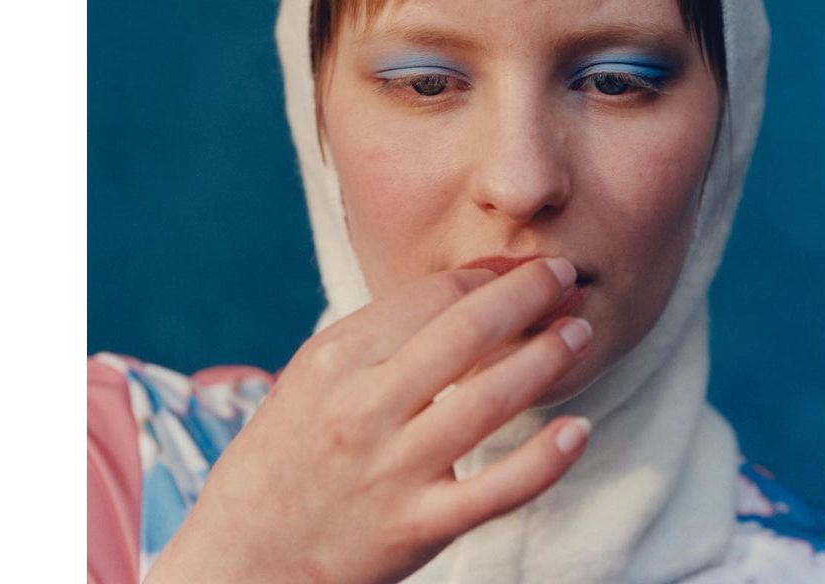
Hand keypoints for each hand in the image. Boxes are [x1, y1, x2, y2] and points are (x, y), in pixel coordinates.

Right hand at [144, 258, 592, 583]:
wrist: (244, 557)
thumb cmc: (287, 452)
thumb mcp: (314, 375)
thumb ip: (380, 333)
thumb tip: (466, 287)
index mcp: (336, 360)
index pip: (431, 296)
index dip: (486, 276)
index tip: (516, 271)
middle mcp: (364, 408)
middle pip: (464, 332)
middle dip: (526, 294)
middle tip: (565, 274)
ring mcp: (393, 470)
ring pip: (487, 401)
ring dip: (545, 358)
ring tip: (580, 332)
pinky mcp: (417, 527)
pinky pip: (494, 491)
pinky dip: (544, 461)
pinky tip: (579, 431)